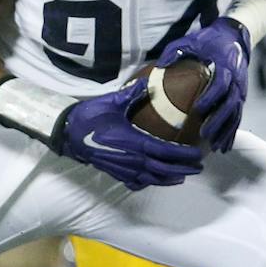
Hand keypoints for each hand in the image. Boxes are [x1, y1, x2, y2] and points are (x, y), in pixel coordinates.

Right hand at [54, 78, 203, 189]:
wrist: (67, 133)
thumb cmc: (90, 117)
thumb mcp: (112, 102)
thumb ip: (132, 93)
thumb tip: (149, 83)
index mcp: (134, 141)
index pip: (166, 151)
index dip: (183, 154)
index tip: (197, 154)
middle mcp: (131, 158)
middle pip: (163, 169)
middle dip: (182, 169)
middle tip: (197, 168)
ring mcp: (122, 168)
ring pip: (150, 179)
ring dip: (167, 179)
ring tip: (180, 178)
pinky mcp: (114, 171)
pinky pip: (134, 182)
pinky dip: (146, 183)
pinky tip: (152, 181)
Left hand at [156, 17, 251, 151]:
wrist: (234, 36)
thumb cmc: (207, 39)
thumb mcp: (190, 41)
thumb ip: (175, 52)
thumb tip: (158, 66)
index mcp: (225, 66)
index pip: (220, 84)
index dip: (211, 97)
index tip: (198, 109)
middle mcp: (237, 80)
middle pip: (231, 104)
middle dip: (218, 120)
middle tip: (203, 134)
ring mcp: (241, 89)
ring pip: (236, 114)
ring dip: (226, 131)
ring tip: (215, 147)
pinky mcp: (241, 96)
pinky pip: (238, 117)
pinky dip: (231, 133)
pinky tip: (223, 147)